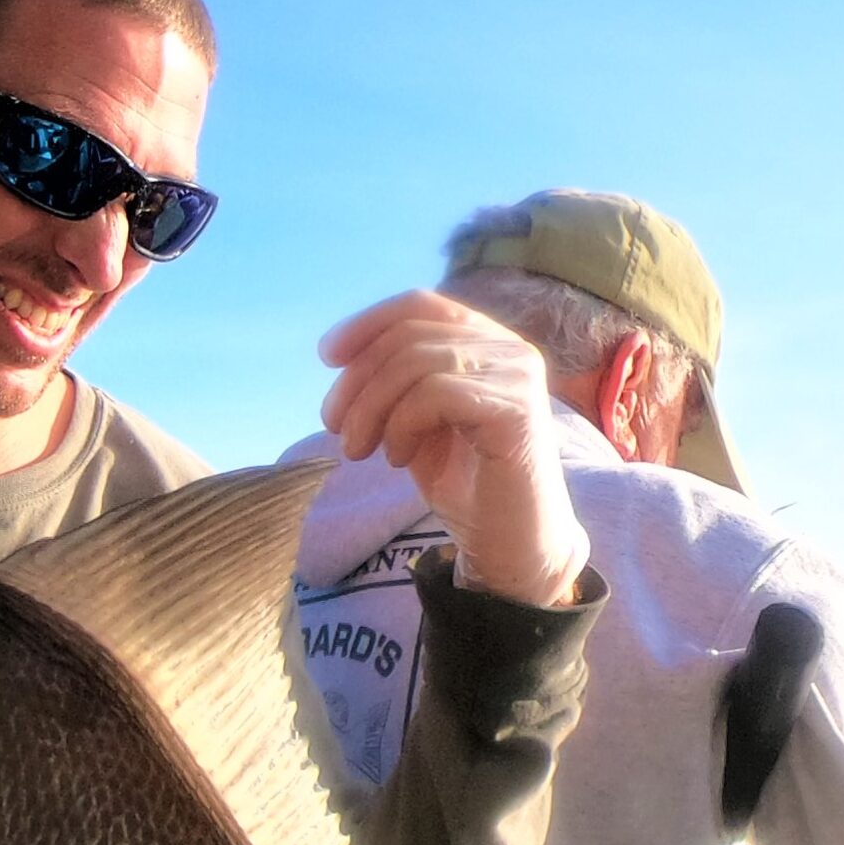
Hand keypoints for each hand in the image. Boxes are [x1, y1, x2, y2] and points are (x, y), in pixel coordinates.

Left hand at [318, 289, 590, 608]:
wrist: (509, 540)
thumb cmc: (464, 483)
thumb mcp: (415, 421)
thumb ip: (393, 381)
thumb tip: (339, 352)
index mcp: (485, 342)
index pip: (420, 304)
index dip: (367, 323)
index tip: (326, 357)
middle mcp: (508, 348)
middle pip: (409, 334)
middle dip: (358, 380)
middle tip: (336, 429)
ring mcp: (517, 374)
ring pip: (417, 362)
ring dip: (372, 408)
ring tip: (360, 450)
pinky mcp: (516, 409)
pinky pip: (436, 393)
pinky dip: (402, 425)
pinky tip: (398, 459)